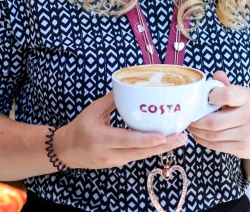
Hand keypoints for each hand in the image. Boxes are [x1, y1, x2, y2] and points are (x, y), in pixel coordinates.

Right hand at [53, 91, 186, 169]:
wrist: (67, 151)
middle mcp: (109, 153)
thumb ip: (112, 100)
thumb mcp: (93, 111)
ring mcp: (114, 162)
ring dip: (162, 149)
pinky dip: (152, 149)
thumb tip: (130, 86)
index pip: (126, 140)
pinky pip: (138, 156)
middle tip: (182, 137)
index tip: (163, 137)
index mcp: (100, 138)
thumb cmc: (80, 128)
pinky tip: (166, 142)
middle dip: (163, 146)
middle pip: (140, 152)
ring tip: (180, 139)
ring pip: (142, 156)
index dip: (146, 140)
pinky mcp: (119, 163)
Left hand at [186, 71, 249, 160]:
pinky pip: (216, 146)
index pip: (227, 94)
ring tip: (191, 126)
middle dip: (197, 121)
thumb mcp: (244, 95)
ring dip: (197, 132)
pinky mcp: (242, 149)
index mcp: (248, 98)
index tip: (202, 99)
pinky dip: (203, 141)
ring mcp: (247, 135)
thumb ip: (228, 86)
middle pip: (214, 121)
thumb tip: (215, 74)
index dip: (211, 96)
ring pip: (213, 135)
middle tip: (189, 117)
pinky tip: (199, 135)